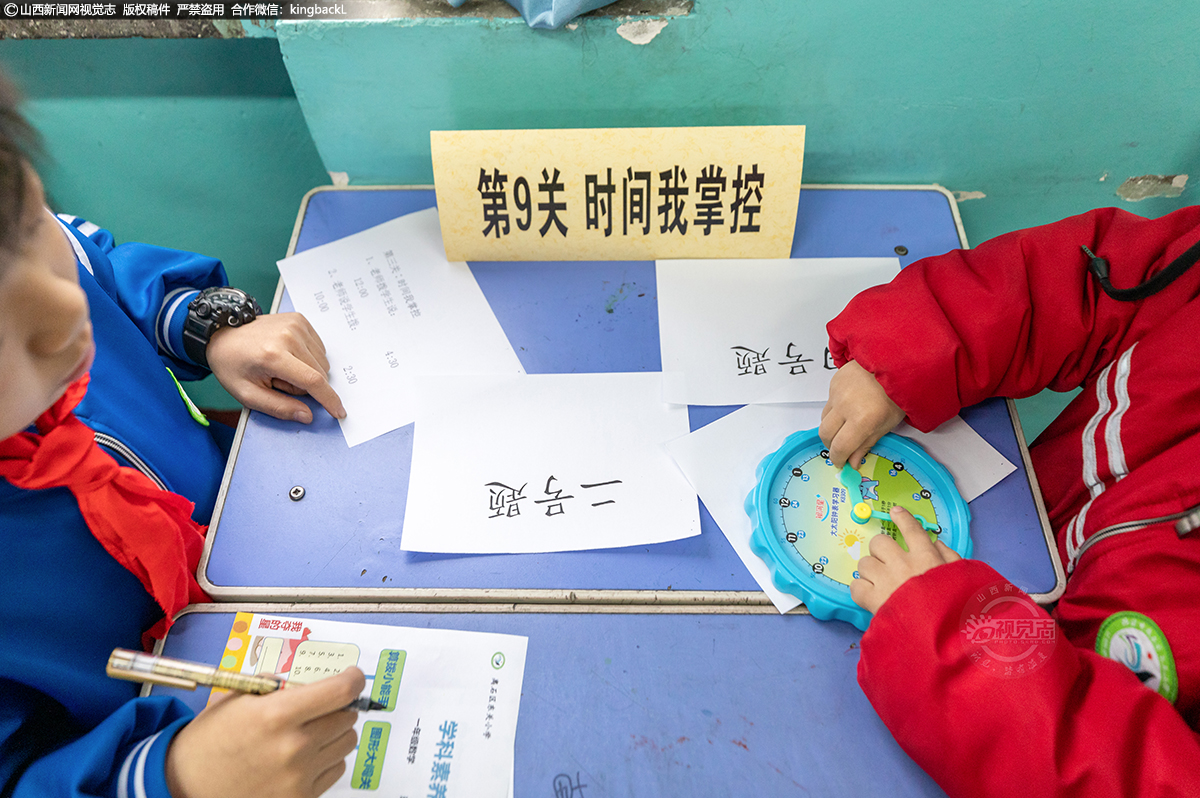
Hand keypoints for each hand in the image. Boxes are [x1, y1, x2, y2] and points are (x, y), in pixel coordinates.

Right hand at [165, 667, 364, 797]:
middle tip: (318, 707)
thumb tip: (315, 681)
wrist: (186, 784)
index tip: (352, 677)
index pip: (340, 692)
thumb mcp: (239, 698)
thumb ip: (280, 686)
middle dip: (337, 706)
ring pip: (346, 743)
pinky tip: (302, 756)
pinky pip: (335, 769)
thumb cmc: (210, 740)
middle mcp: (293, 747)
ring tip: (307, 733)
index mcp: (277, 715)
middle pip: (347, 717)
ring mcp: (299, 776)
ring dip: (334, 733)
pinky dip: (326, 759)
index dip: (353, 680)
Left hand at [207, 312, 345, 423]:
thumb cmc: (232, 364)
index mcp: (273, 355)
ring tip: (282, 366)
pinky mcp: (300, 320)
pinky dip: (308, 357)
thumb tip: (307, 415)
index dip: (329, 399)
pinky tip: (288, 354)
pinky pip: (319, 349)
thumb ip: (278, 408)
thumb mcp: (247, 394)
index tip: (339, 412)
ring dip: (307, 371)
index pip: (313, 381)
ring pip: (321, 362)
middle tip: (278, 380)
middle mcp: (288, 336)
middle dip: (304, 385)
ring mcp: (296, 325)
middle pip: (318, 373)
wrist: (223, 333)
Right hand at [818, 360, 904, 467]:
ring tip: (846, 427)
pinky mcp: (834, 382)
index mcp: (862, 420)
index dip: (839, 459)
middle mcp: (845, 406)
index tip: (842, 463)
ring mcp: (837, 393)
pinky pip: (828, 403)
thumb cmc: (897, 394)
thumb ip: (867, 444)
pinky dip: (836, 410)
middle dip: (831, 445)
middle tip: (842, 448)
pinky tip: (850, 406)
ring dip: (832, 428)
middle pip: (825, 434)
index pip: (840, 447)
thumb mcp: (887, 424)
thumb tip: (853, 462)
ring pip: (824, 419)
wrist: (897, 362)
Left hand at [850, 507, 961, 614]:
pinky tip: (871, 596)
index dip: (902, 518)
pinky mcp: (872, 599)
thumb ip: (950, 558)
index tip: (896, 512)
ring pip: (865, 563)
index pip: (912, 529)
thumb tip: (937, 544)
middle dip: (881, 551)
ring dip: (870, 571)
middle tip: (887, 563)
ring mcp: (885, 580)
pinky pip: (856, 585)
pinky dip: (861, 590)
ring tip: (880, 583)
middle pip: (879, 543)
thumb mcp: (962, 578)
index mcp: (926, 557)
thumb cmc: (955, 607)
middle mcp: (903, 564)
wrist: (942, 635)